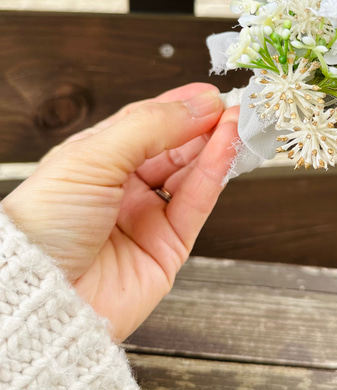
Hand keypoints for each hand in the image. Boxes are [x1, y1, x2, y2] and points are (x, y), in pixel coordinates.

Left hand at [2, 83, 238, 340]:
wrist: (42, 297)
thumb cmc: (45, 224)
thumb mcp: (92, 158)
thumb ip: (149, 126)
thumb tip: (198, 104)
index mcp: (97, 160)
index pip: (147, 123)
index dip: (179, 106)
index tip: (210, 93)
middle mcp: (124, 187)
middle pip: (175, 147)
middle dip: (205, 124)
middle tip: (236, 103)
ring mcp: (148, 217)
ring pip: (192, 173)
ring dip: (218, 144)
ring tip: (241, 119)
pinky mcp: (170, 248)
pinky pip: (198, 202)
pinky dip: (217, 172)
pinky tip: (230, 146)